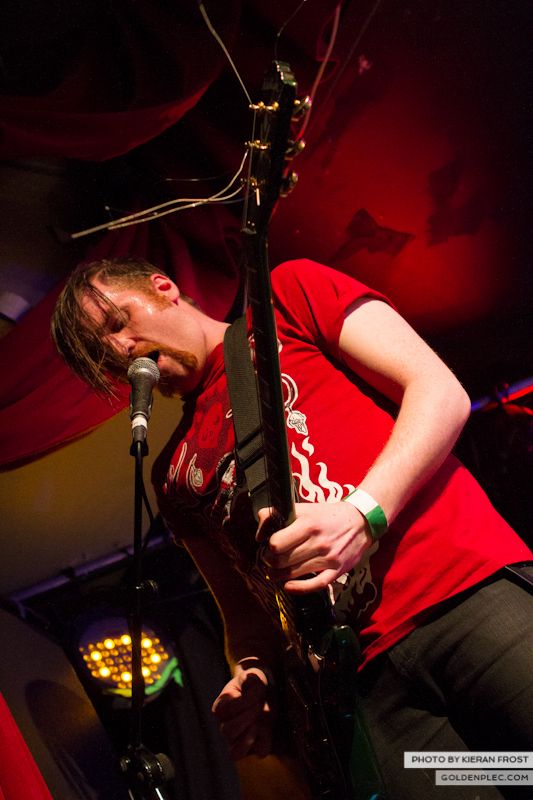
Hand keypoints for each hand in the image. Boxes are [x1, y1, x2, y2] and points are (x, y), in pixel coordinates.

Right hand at [212, 660, 273, 759]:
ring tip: (259, 722)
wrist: (268, 693)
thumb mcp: (251, 677)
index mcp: (221, 707)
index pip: (225, 710)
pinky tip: (268, 727)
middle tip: (260, 705)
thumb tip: (247, 681)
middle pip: (227, 732)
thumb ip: (249, 679)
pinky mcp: (254, 747)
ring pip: (235, 753)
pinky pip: (259, 752)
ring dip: (250, 736)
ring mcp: (238, 740)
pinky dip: (266, 741)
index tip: (257, 693)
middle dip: (248, 717)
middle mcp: (225, 726)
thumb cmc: (255, 686)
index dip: (244, 702)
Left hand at [257, 501, 371, 592]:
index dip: (268, 547)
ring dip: (279, 575)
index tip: (268, 546)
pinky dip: (298, 588)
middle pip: (282, 561)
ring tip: (276, 571)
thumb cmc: (328, 515)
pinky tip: (288, 586)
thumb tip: (259, 534)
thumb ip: (278, 514)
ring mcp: (329, 558)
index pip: (277, 543)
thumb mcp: (304, 508)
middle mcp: (318, 542)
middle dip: (270, 562)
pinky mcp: (337, 571)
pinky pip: (315, 585)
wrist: (361, 521)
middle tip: (270, 560)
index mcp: (308, 524)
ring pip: (293, 574)